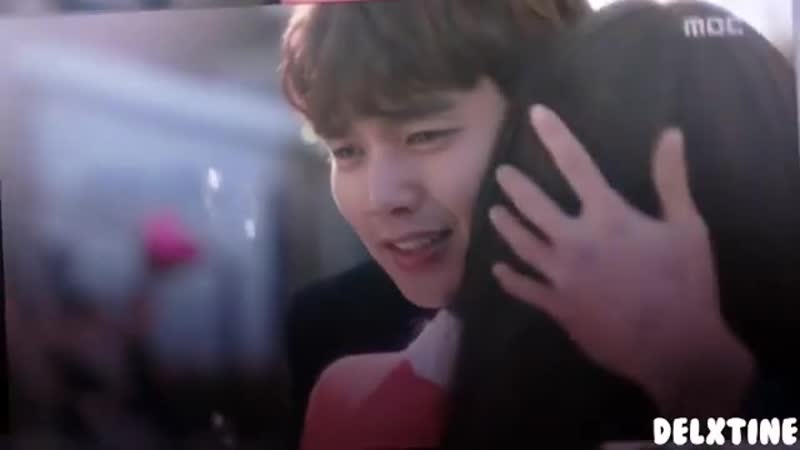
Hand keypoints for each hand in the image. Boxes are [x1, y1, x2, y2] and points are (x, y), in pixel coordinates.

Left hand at [489, 104, 753, 415]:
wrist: (676, 347)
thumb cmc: (685, 283)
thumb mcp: (686, 226)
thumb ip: (671, 179)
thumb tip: (670, 133)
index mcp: (607, 216)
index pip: (576, 164)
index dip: (555, 135)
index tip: (535, 113)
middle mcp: (575, 240)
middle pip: (534, 205)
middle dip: (515, 186)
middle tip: (501, 173)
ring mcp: (561, 276)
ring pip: (522, 244)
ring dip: (506, 226)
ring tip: (493, 212)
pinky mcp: (557, 306)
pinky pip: (525, 289)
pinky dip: (510, 278)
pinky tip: (497, 269)